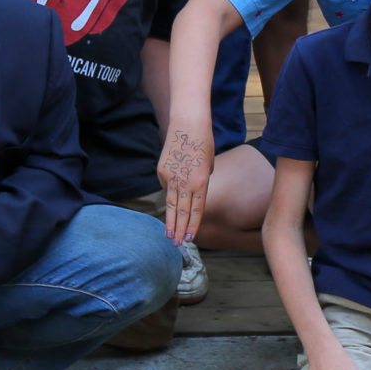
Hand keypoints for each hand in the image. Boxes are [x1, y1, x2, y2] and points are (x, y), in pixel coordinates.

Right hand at [157, 125, 213, 245]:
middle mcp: (185, 182)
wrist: (188, 124)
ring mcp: (171, 177)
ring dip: (169, 221)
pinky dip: (169, 192)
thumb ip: (200, 181)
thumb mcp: (208, 165)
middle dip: (179, 230)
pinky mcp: (161, 171)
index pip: (196, 210)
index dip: (192, 226)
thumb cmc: (203, 143)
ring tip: (168, 236)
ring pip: (170, 204)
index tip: (189, 239)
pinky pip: (166, 186)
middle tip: (176, 245)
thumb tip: (191, 190)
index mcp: (201, 182)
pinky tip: (170, 195)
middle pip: (181, 212)